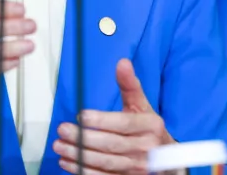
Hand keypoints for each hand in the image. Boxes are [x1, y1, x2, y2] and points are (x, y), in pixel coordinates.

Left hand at [54, 59, 174, 173]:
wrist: (166, 159)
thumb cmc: (149, 129)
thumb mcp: (143, 106)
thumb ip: (130, 85)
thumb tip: (122, 62)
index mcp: (151, 126)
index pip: (124, 124)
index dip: (102, 120)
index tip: (81, 116)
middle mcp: (147, 148)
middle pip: (111, 144)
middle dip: (84, 138)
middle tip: (63, 130)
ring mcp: (137, 168)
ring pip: (105, 162)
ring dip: (79, 156)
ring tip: (60, 146)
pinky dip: (83, 171)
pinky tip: (68, 162)